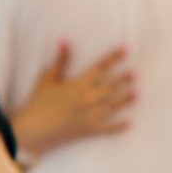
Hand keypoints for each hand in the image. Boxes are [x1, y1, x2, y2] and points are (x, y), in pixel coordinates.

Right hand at [13, 37, 134, 159]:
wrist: (34, 131)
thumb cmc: (38, 103)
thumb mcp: (47, 79)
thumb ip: (60, 61)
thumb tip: (64, 41)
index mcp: (80, 84)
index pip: (101, 67)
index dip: (114, 57)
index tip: (125, 50)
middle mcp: (89, 98)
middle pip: (111, 86)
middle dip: (124, 79)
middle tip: (135, 73)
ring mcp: (91, 115)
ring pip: (113, 105)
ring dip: (126, 99)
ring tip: (137, 94)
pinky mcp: (89, 130)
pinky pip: (108, 129)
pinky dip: (119, 127)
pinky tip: (129, 124)